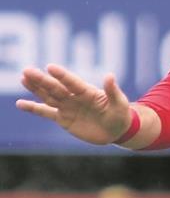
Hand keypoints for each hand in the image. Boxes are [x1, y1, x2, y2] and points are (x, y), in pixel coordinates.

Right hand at [16, 64, 132, 144]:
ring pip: (48, 96)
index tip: (50, 67)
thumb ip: (112, 90)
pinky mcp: (63, 119)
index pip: (72, 82)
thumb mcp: (119, 103)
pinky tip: (20, 103)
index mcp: (88, 92)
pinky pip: (46, 113)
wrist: (116, 129)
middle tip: (27, 70)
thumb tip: (110, 75)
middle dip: (42, 80)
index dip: (62, 75)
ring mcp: (67, 107)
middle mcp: (75, 97)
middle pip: (56, 88)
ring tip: (23, 78)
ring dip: (35, 88)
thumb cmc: (120, 113)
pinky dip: (33, 108)